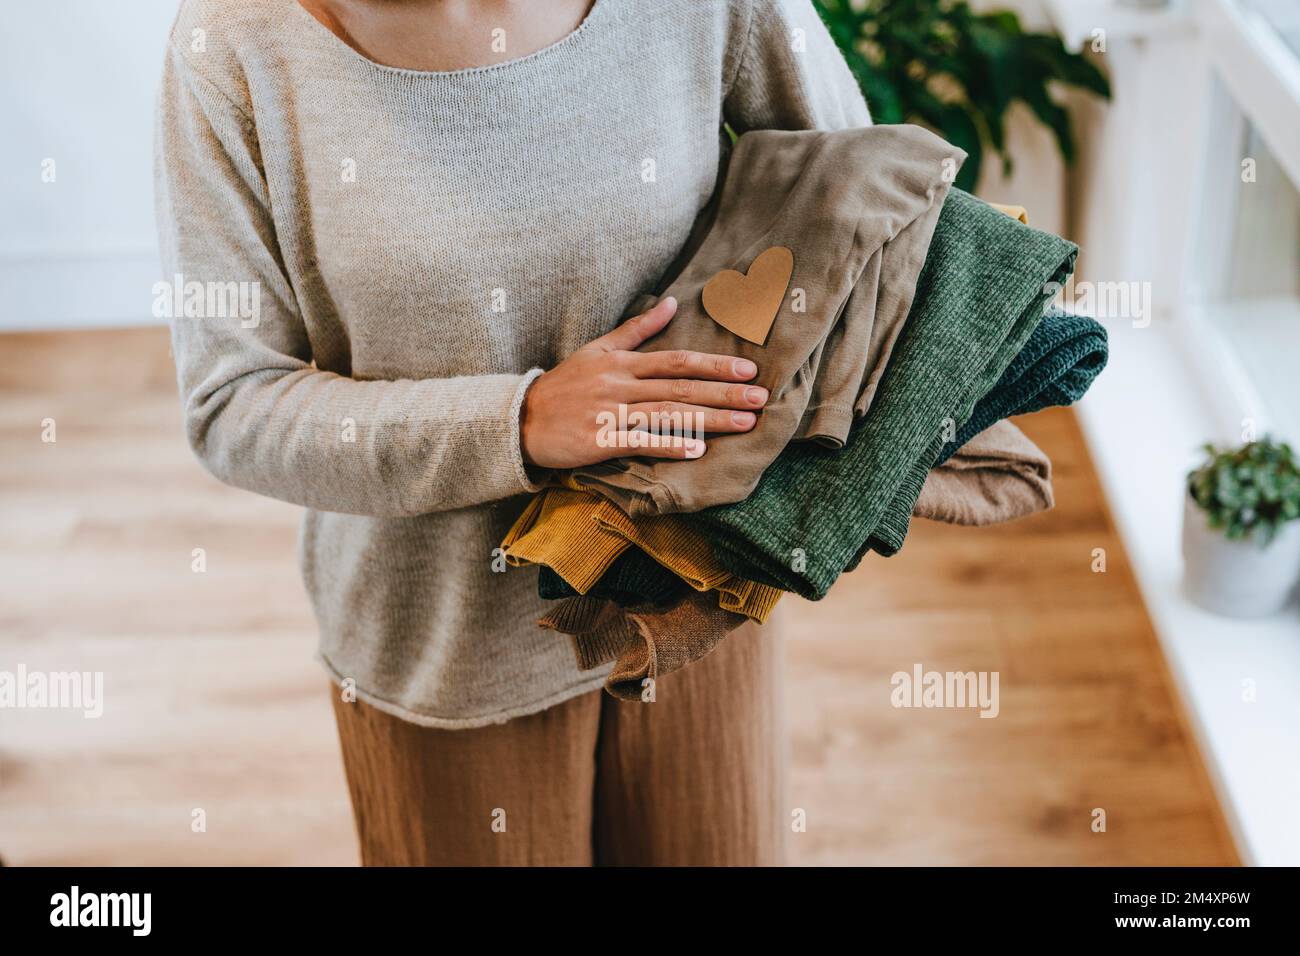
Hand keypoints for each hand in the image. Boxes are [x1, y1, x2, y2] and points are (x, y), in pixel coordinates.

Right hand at [520, 296, 766, 468]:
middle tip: (761, 398)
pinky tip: (698, 449)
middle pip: (681, 387)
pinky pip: (641, 442)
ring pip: (668, 414)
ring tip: (744, 423)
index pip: (677, 361)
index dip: (714, 365)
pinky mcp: (600, 441)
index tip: (748, 371)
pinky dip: (670, 445)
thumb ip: (637, 329)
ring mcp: (610, 412)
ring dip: (710, 418)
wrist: (521, 419)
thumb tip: (672, 303)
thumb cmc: (564, 385)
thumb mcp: (597, 348)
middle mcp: (620, 384)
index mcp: (622, 362)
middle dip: (724, 392)